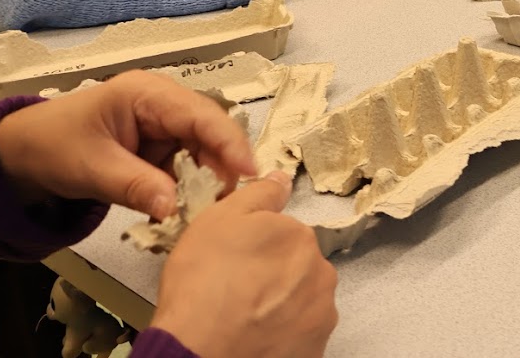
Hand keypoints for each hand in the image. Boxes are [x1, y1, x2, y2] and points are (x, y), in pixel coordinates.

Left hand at [0, 71, 253, 218]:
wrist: (21, 155)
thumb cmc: (53, 147)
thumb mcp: (92, 168)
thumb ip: (135, 186)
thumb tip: (176, 209)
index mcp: (148, 94)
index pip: (201, 114)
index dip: (228, 143)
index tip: (249, 174)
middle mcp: (165, 105)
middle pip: (209, 133)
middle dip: (221, 167)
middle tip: (228, 204)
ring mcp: (164, 127)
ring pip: (203, 153)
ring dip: (206, 183)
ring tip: (209, 213)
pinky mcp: (161, 149)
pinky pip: (186, 168)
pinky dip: (188, 190)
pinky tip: (188, 211)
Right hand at [149, 173, 338, 357]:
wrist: (199, 352)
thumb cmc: (203, 285)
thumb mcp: (219, 219)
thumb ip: (259, 194)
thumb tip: (281, 178)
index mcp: (300, 237)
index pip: (284, 235)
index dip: (256, 248)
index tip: (234, 262)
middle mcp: (321, 273)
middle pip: (297, 268)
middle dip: (273, 277)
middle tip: (236, 292)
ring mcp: (321, 314)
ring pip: (301, 302)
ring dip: (280, 308)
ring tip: (243, 319)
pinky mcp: (314, 349)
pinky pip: (299, 335)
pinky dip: (281, 336)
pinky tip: (254, 339)